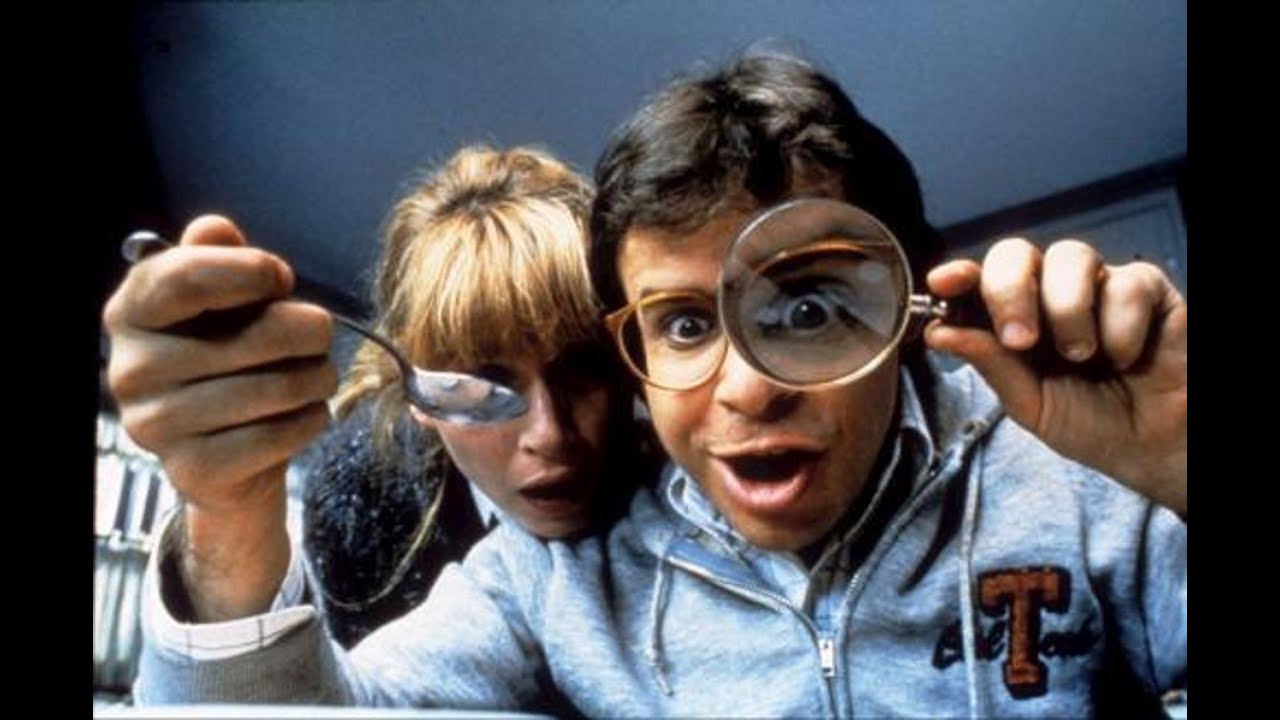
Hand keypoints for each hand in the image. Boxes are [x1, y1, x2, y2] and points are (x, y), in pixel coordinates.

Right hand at [102, 214, 337, 616]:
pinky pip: (279, 435)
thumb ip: (218, 260)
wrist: (227, 458)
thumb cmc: (228, 360)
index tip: (282, 278)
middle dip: (308, 331)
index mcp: (130, 314)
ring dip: (318, 378)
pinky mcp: (194, 470)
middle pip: (253, 336)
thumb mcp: (221, 304)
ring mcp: (157, 426)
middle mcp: (130, 370)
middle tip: (320, 334)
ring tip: (319, 375)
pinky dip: (311, 420)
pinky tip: (308, 413)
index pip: (184, 277)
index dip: (249, 271)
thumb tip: (214, 229)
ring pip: (276, 389)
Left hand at [924, 238, 1186, 517]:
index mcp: (1013, 318)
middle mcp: (1050, 292)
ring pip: (1071, 256)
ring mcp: (1098, 284)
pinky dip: (1122, 328)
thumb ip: (991, 364)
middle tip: (1021, 340)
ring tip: (1082, 356)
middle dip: (1010, 291)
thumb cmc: (1091, 423)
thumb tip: (939, 332)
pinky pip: (1126, 283)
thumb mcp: (1031, 404)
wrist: (1155, 446)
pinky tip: (1128, 358)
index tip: (943, 283)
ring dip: (1068, 311)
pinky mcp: (1146, 287)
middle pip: (1016, 254)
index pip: (979, 281)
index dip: (959, 275)